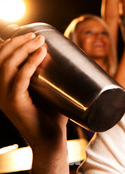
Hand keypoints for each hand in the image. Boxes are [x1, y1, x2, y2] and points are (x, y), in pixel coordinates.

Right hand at [0, 33, 66, 149]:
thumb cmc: (52, 114)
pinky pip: (20, 79)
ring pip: (8, 65)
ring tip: (41, 41)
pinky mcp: (15, 103)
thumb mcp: (48, 90)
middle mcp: (0, 90)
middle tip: (38, 36)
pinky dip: (30, 63)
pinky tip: (41, 54)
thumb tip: (68, 54)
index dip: (10, 43)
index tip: (30, 34)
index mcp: (4, 86)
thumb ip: (52, 73)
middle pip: (2, 58)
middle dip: (19, 42)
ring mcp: (5, 97)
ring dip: (25, 48)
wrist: (50, 139)